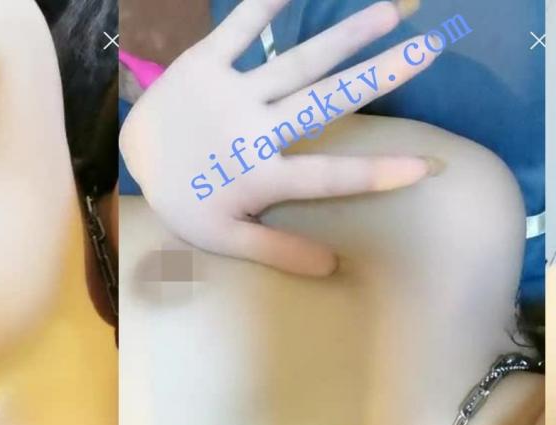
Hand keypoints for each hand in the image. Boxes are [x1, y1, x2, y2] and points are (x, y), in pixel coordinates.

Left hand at [119, 0, 439, 275]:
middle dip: (380, 75)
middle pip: (327, 102)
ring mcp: (229, 92)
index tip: (426, 166)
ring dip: (346, 35)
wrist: (126, 160)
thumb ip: (279, 250)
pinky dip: (263, 4)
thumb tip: (332, 267)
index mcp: (260, 177)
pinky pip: (238, 29)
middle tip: (429, 49)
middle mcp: (251, 130)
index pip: (330, 178)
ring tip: (389, 12)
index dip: (378, 174)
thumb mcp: (226, 239)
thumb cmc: (185, 202)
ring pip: (297, 62)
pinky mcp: (202, 63)